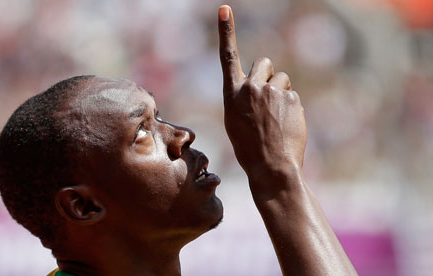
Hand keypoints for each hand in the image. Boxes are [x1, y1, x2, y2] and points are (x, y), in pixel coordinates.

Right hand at [218, 6, 306, 189]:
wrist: (271, 167)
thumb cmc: (249, 147)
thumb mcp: (236, 121)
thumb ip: (243, 98)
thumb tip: (260, 85)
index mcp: (232, 94)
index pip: (228, 56)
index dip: (226, 31)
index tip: (225, 9)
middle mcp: (251, 87)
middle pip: (264, 63)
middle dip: (268, 75)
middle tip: (268, 99)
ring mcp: (272, 91)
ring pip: (281, 79)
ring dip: (281, 93)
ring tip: (277, 118)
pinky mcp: (291, 97)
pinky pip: (292, 94)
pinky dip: (291, 106)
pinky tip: (286, 124)